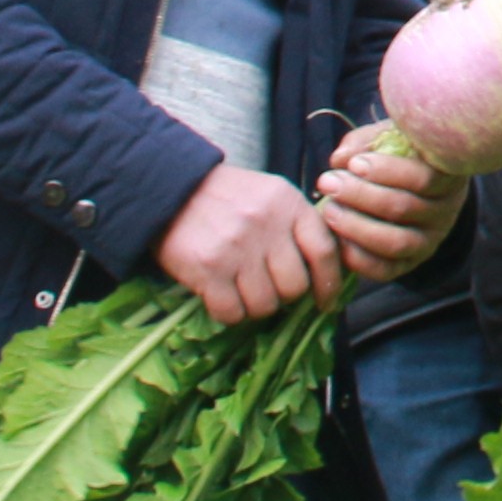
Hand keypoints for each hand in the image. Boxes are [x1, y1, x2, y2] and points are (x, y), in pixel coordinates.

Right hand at [153, 164, 341, 324]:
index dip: (329, 282)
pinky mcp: (208, 268)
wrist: (171, 188)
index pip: (324, 251)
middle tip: (268, 287)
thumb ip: (298, 225)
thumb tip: (328, 271)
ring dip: (255, 305)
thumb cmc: (227, 197)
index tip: (326, 301)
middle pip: (295, 285)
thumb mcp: (270, 195)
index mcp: (287, 203)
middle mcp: (266, 224)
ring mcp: (237, 247)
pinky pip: (232, 312)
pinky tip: (220, 295)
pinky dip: (228, 312)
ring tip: (241, 288)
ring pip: (265, 304)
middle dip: (284, 295)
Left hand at [316, 136, 466, 283]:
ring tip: (328, 209)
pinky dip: (358, 258)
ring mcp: (429, 242)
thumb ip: (366, 141)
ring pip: (395, 242)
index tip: (354, 164)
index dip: (386, 171)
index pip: (423, 178)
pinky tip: (336, 239)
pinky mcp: (410, 263)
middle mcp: (445, 212)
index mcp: (448, 177)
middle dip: (359, 195)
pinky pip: (385, 270)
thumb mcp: (390, 137)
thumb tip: (340, 159)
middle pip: (403, 208)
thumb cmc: (401, 155)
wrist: (412, 187)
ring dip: (355, 226)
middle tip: (327, 183)